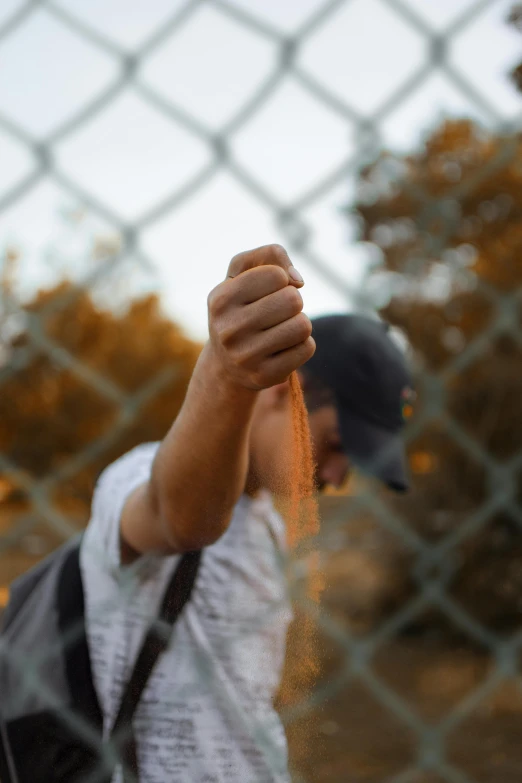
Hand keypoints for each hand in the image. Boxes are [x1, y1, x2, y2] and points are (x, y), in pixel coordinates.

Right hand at [207, 244, 315, 389]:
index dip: (280, 279)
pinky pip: (307, 348)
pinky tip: (283, 349)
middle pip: (293, 300)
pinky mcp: (264, 376)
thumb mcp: (243, 273)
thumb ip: (270, 255)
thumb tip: (297, 281)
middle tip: (277, 312)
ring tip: (281, 329)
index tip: (267, 291)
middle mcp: (228, 329)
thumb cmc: (241, 308)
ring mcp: (245, 357)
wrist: (227, 363)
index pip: (276, 275)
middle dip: (292, 302)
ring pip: (303, 325)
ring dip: (299, 323)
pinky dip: (302, 344)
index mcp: (220, 299)